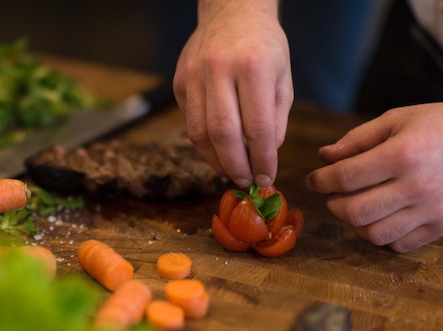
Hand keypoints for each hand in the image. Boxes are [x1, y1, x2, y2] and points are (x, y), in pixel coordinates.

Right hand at [173, 0, 292, 187]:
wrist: (232, 12)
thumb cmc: (264, 47)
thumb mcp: (283, 79)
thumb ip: (276, 120)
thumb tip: (264, 157)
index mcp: (254, 67)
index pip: (258, 128)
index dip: (263, 160)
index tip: (267, 179)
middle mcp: (220, 69)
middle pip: (223, 134)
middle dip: (236, 166)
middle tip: (245, 181)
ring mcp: (194, 75)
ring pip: (199, 133)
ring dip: (215, 160)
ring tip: (230, 170)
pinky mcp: (179, 82)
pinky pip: (189, 122)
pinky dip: (203, 144)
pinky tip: (217, 149)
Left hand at [306, 103, 442, 252]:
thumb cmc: (440, 126)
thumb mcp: (399, 120)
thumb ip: (358, 139)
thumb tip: (324, 157)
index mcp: (403, 154)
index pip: (345, 177)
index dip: (320, 181)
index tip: (314, 180)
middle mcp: (417, 187)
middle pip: (354, 212)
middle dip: (334, 203)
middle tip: (333, 193)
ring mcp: (431, 211)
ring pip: (373, 234)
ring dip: (355, 223)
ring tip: (356, 204)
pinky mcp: (441, 227)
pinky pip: (398, 244)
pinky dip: (382, 235)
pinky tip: (382, 216)